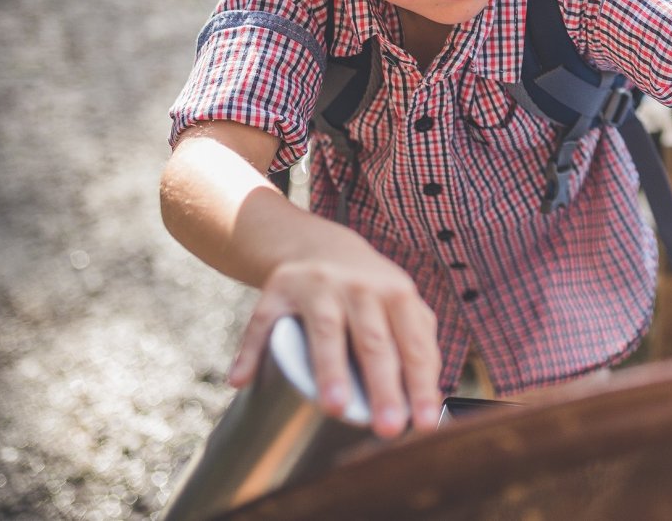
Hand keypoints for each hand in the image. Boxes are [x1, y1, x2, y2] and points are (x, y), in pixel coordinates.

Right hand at [228, 239, 441, 438]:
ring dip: (329, 369)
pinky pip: (264, 322)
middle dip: (383, 385)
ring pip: (326, 330)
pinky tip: (242, 380)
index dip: (420, 387)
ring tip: (333, 406)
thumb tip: (429, 402)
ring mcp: (319, 286)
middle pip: (374, 341)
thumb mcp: (400, 306)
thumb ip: (417, 344)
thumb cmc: (369, 292)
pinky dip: (252, 350)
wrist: (320, 244)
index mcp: (397, 295)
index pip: (414, 346)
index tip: (422, 425)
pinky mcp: (280, 289)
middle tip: (388, 427)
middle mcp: (361, 287)